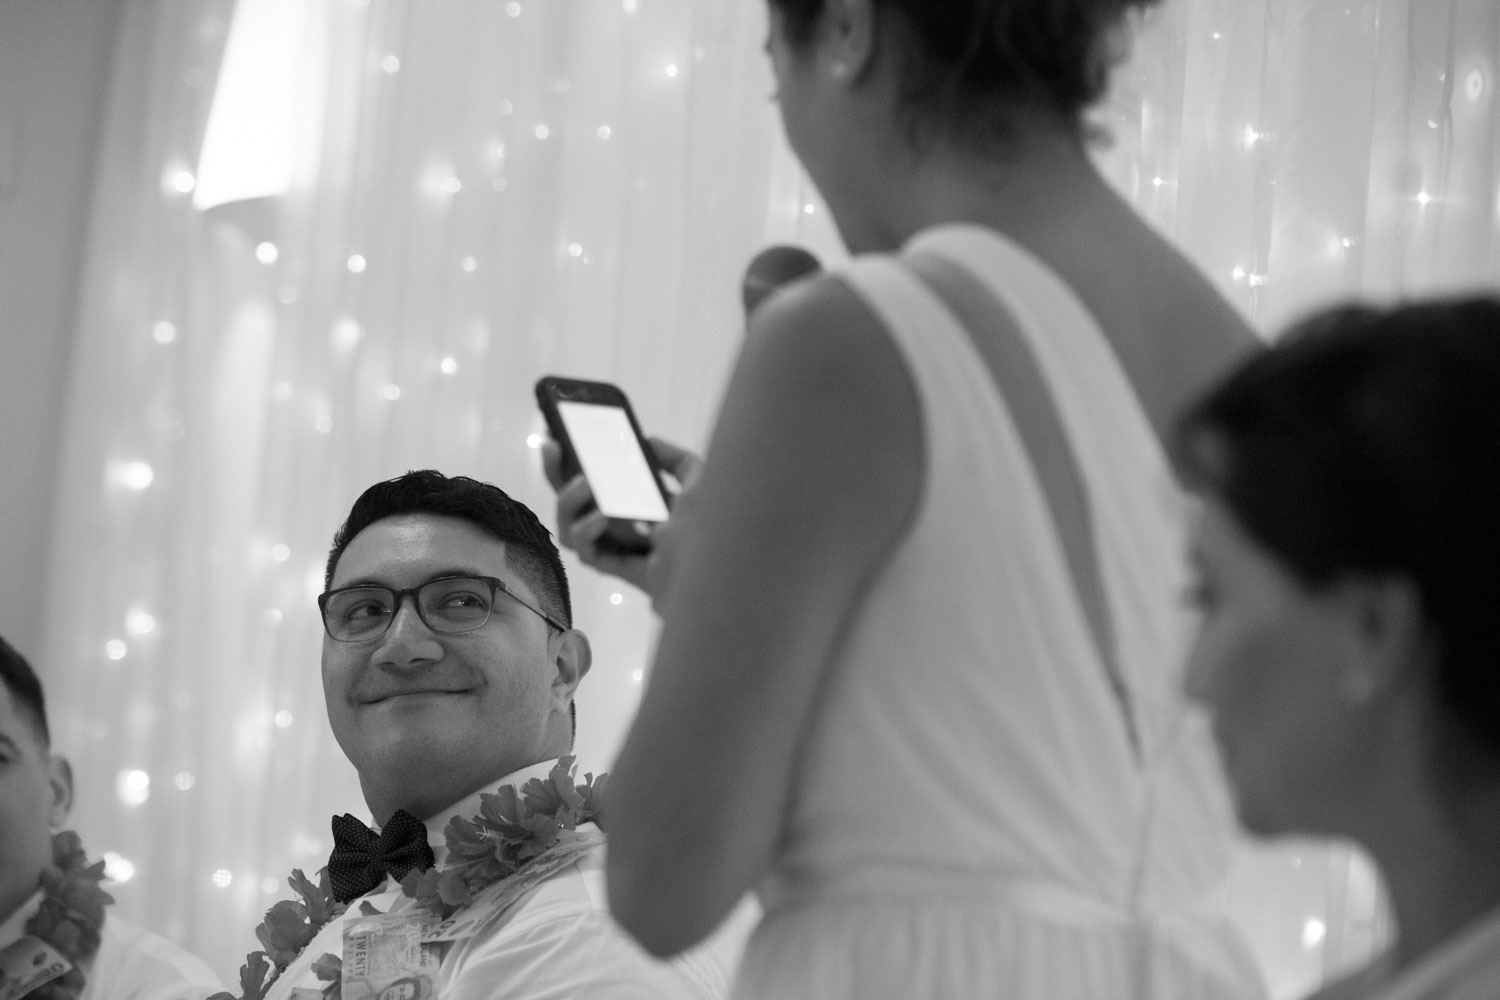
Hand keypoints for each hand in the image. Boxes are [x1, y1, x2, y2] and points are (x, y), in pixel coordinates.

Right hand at [541, 436, 702, 594]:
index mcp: (637, 503)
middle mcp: (622, 525)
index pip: (596, 480)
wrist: (720, 570)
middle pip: (572, 501)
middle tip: (552, 446)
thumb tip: (649, 441)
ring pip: (570, 528)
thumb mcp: (699, 483)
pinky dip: (586, 532)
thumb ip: (677, 460)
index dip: (574, 459)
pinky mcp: (618, 569)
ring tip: (585, 483)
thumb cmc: (713, 529)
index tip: (559, 433)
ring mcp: (617, 548)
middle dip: (555, 471)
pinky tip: (601, 517)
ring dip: (567, 502)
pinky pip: (587, 553)